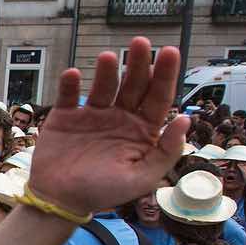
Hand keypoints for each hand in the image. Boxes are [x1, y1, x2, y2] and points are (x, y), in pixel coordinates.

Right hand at [28, 37, 189, 216]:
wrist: (60, 201)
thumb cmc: (103, 193)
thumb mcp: (143, 178)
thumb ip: (166, 151)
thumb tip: (185, 120)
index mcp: (142, 130)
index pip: (158, 97)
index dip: (165, 75)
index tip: (170, 52)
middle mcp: (120, 117)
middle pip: (133, 84)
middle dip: (139, 63)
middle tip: (141, 42)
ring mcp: (92, 115)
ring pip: (103, 85)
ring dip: (106, 70)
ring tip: (108, 58)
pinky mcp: (66, 116)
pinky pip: (68, 95)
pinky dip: (69, 84)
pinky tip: (72, 75)